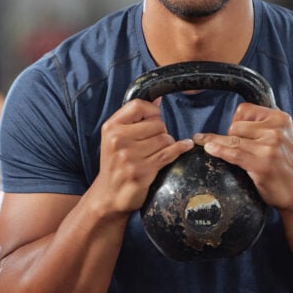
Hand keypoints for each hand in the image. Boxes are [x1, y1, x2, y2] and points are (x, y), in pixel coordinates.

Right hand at [94, 98, 194, 213]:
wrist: (108, 195)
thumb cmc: (115, 163)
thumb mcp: (116, 137)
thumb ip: (134, 117)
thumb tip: (158, 98)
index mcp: (111, 128)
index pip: (138, 105)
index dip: (151, 111)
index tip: (152, 120)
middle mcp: (118, 140)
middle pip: (156, 123)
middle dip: (161, 131)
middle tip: (153, 142)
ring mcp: (129, 156)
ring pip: (165, 139)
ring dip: (167, 144)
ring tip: (157, 151)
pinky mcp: (142, 171)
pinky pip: (169, 153)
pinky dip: (180, 149)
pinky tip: (184, 146)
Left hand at [194, 103, 292, 209]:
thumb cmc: (286, 164)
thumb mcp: (284, 136)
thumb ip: (265, 124)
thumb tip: (235, 119)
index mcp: (281, 119)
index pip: (245, 110)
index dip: (235, 121)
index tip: (236, 133)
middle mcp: (277, 130)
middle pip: (235, 125)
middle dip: (231, 136)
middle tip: (240, 150)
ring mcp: (270, 146)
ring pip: (231, 139)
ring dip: (218, 144)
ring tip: (208, 145)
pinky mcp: (262, 162)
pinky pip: (233, 153)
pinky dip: (218, 150)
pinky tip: (208, 148)